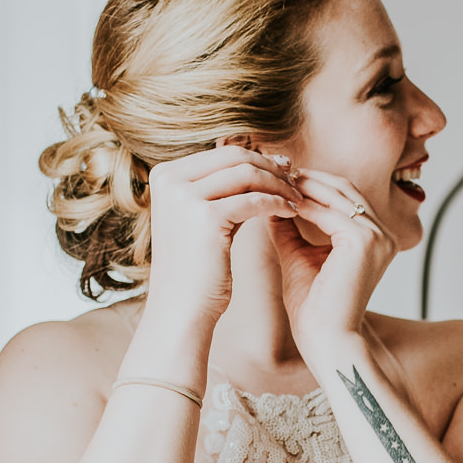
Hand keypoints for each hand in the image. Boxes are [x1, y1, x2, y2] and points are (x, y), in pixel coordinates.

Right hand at [141, 146, 302, 330]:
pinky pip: (254, 200)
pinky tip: (291, 212)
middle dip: (270, 167)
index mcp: (165, 174)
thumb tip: (260, 161)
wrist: (181, 309)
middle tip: (295, 180)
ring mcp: (184, 196)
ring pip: (247, 174)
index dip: (257, 158)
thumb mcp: (203, 217)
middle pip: (234, 156)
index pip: (222, 153)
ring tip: (297, 198)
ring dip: (278, 184)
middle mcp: (169, 179)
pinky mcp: (205, 216)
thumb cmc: (196, 267)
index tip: (281, 170)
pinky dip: (277, 203)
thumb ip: (223, 189)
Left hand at [268, 169, 395, 352]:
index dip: (312, 183)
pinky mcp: (366, 241)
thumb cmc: (314, 309)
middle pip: (344, 188)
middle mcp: (384, 234)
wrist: (326, 340)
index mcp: (375, 238)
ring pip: (338, 194)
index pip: (343, 196)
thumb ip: (290, 227)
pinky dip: (305, 205)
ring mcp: (379, 236)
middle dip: (308, 177)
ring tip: (274, 182)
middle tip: (274, 170)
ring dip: (305, 186)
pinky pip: (330, 212)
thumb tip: (269, 198)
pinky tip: (281, 202)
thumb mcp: (297, 256)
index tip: (278, 177)